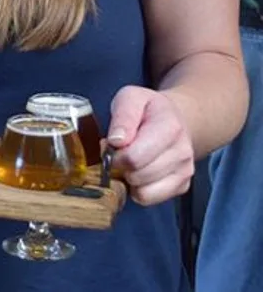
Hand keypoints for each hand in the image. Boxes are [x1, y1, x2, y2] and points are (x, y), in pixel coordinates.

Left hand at [106, 85, 194, 205]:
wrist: (175, 119)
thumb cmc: (148, 109)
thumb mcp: (130, 98)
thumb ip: (123, 116)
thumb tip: (117, 141)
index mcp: (170, 127)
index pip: (135, 156)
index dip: (115, 154)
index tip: (111, 144)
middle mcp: (182, 152)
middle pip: (138, 175)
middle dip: (120, 166)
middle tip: (118, 152)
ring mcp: (185, 171)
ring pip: (144, 192)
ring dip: (128, 179)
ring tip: (129, 161)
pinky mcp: (181, 186)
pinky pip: (150, 199)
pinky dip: (138, 190)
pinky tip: (138, 172)